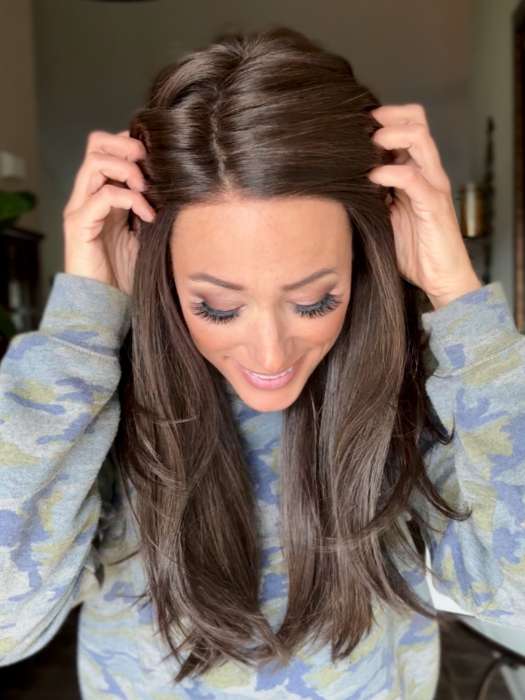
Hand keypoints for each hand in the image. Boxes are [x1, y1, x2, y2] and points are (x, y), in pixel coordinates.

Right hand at [63, 129, 155, 294]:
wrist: (105, 304)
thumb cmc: (126, 273)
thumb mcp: (146, 233)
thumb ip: (151, 207)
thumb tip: (176, 186)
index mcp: (102, 194)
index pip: (107, 148)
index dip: (131, 143)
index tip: (158, 156)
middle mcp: (87, 196)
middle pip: (96, 144)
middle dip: (126, 145)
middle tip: (149, 162)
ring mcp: (80, 208)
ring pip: (96, 162)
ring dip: (127, 169)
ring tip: (147, 188)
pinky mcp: (79, 225)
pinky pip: (103, 196)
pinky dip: (130, 200)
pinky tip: (147, 215)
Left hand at [367, 103, 481, 308]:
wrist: (440, 279)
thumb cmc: (413, 251)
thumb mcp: (385, 217)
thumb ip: (372, 196)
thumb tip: (342, 184)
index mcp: (417, 173)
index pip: (410, 127)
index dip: (387, 117)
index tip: (359, 121)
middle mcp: (428, 173)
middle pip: (418, 123)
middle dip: (389, 116)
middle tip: (363, 124)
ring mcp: (433, 187)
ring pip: (420, 141)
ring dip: (391, 136)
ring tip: (369, 144)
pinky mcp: (434, 206)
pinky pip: (414, 179)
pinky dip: (391, 174)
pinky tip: (373, 178)